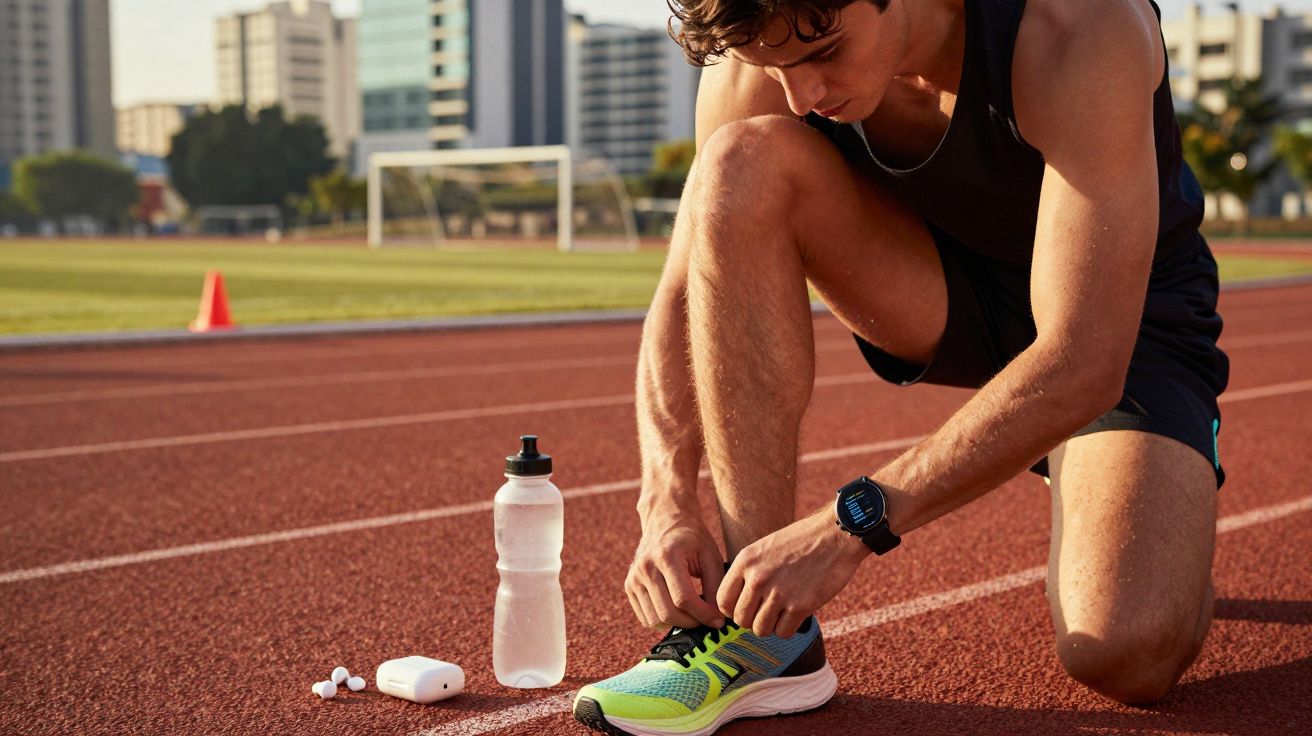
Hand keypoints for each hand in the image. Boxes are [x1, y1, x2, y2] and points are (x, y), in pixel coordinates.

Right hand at [626, 514, 725, 629]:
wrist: (666, 521)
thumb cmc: (692, 540)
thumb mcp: (710, 556)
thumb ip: (716, 587)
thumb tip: (717, 619)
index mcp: (666, 557)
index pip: (684, 599)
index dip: (704, 614)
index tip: (719, 621)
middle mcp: (645, 568)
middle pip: (668, 613)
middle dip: (692, 622)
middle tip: (707, 619)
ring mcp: (634, 578)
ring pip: (655, 620)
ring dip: (678, 624)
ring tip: (693, 615)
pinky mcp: (629, 587)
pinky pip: (646, 618)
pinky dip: (663, 621)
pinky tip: (678, 611)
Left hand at [718, 507, 868, 637]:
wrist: (835, 535)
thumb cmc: (801, 541)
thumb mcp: (764, 548)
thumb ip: (748, 573)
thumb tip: (736, 604)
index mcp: (745, 561)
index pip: (723, 601)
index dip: (733, 610)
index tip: (747, 608)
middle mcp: (758, 578)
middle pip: (741, 620)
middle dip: (753, 620)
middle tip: (768, 611)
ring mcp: (778, 593)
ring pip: (760, 630)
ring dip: (771, 625)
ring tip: (783, 611)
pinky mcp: (800, 606)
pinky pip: (782, 633)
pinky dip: (789, 628)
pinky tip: (796, 613)